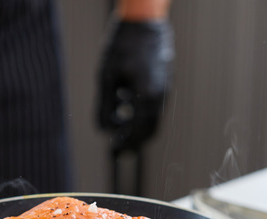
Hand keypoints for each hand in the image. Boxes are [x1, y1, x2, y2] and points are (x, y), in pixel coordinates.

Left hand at [96, 18, 173, 151]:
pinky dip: (141, 113)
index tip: (113, 149)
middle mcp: (160, 96)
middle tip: (117, 148)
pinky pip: (154, 106)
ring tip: (118, 126)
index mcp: (147, 96)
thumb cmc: (123, 45)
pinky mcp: (164, 82)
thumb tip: (102, 130)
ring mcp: (164, 89)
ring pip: (153, 120)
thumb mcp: (106, 77)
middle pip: (149, 131)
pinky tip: (124, 104)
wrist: (144, 21)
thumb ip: (103, 106)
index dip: (125, 144)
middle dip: (133, 142)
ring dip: (136, 127)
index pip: (138, 132)